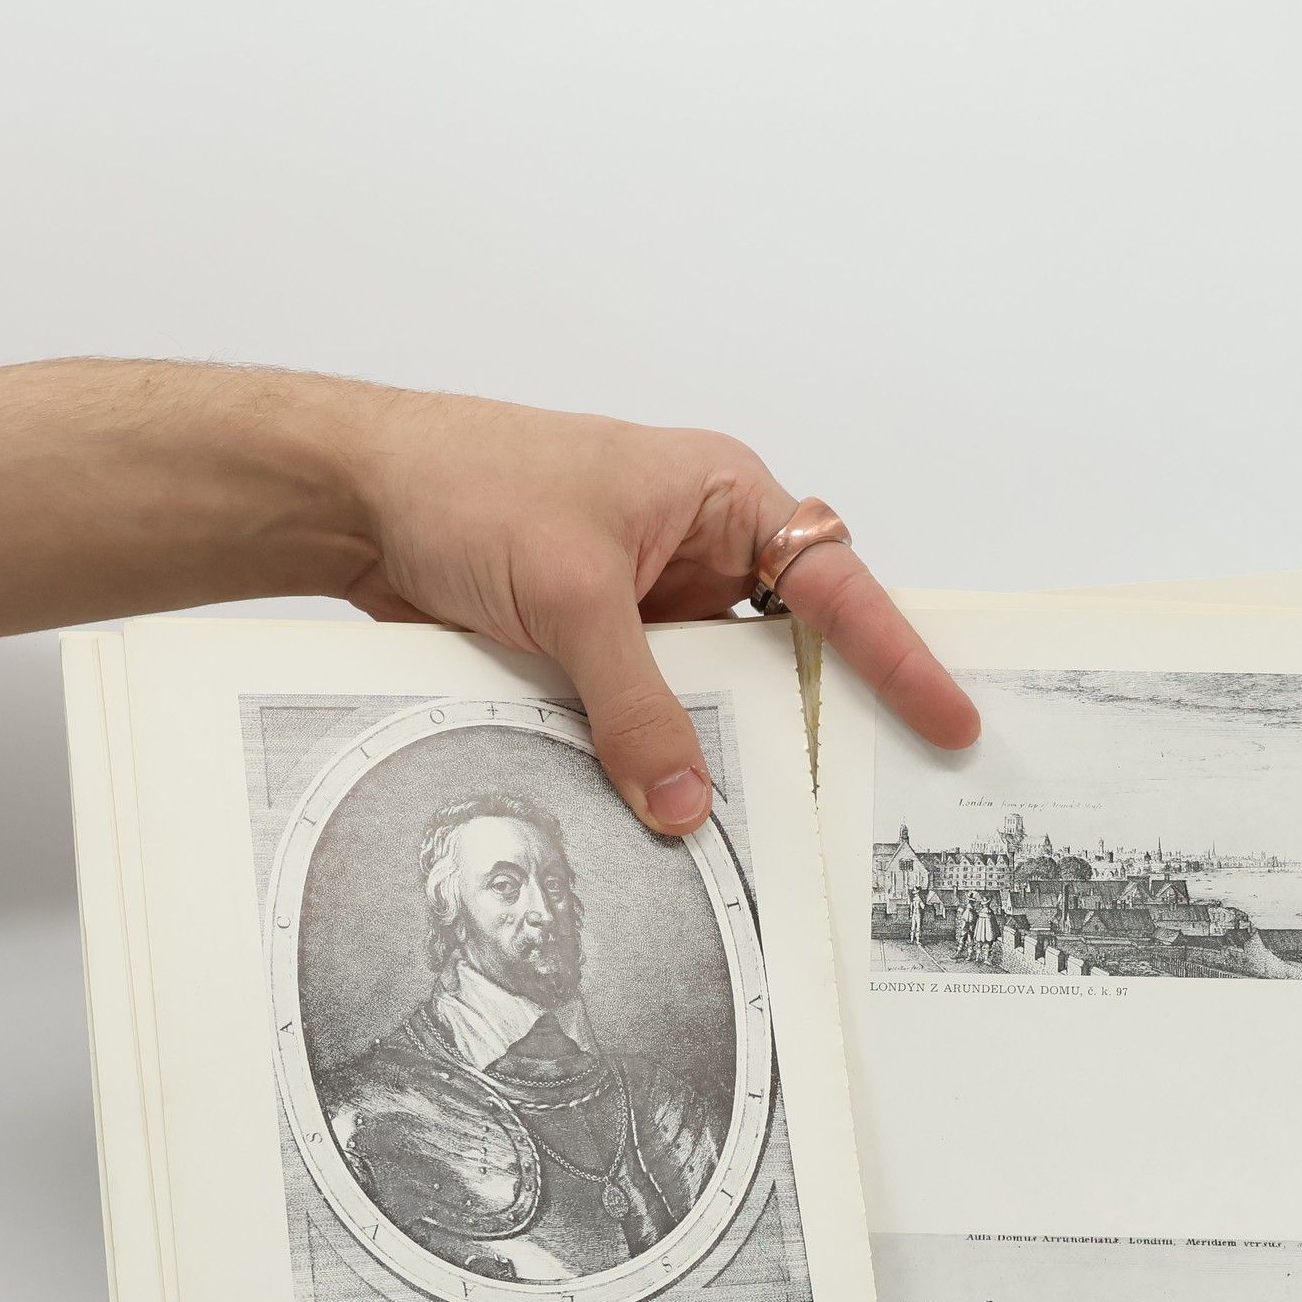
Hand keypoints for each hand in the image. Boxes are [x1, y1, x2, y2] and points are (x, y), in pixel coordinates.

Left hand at [340, 395, 979, 834]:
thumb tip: (684, 801)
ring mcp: (644, 606)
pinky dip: (649, 758)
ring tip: (750, 821)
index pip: (833, 584)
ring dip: (713, 749)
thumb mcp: (569, 595)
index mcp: (719, 497)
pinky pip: (644, 717)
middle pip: (779, 653)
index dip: (897, 657)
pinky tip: (659, 807)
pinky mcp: (594, 650)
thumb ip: (633, 705)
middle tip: (852, 798)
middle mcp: (693, 551)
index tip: (947, 720)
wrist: (354, 497)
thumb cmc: (466, 481)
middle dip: (804, 721)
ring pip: (708, 697)